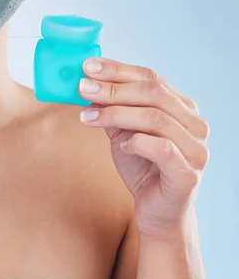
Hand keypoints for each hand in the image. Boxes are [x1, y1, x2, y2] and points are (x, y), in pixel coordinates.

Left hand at [77, 58, 209, 236]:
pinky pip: (163, 149)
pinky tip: (121, 144)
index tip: (87, 66)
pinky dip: (138, 142)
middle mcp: (194, 124)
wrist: (157, 212)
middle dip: (113, 88)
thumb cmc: (143, 169)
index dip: (118, 69)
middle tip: (82, 87)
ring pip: (156, 118)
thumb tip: (87, 86)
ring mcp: (195, 149)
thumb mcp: (122, 133)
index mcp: (181, 108)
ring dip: (116, 113)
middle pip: (154, 93)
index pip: (151, 78)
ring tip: (87, 117)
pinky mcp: (188, 174)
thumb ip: (111, 111)